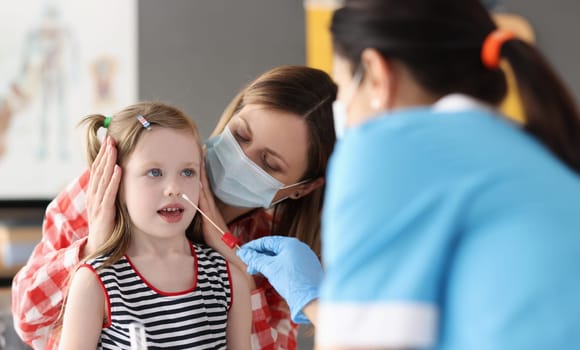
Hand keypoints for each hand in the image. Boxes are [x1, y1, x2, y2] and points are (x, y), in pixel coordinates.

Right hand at [84, 136, 121, 256]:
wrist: (100, 252)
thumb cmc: (109, 231)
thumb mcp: (113, 209)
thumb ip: (116, 197)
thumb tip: (125, 183)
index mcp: (96, 196)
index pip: (99, 171)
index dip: (104, 156)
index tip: (110, 141)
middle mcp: (94, 198)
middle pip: (99, 171)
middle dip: (105, 154)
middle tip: (111, 137)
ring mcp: (98, 205)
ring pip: (102, 179)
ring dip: (108, 162)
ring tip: (113, 147)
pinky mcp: (104, 214)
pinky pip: (109, 194)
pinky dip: (113, 180)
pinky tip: (118, 169)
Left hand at [198, 152, 254, 288]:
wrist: (232, 260)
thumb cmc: (220, 251)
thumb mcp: (207, 236)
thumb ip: (202, 226)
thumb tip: (188, 220)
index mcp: (210, 212)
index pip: (203, 189)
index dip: (200, 174)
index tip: (196, 158)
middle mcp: (212, 209)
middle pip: (204, 183)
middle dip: (201, 167)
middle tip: (199, 147)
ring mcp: (212, 212)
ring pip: (204, 187)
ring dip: (201, 172)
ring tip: (199, 154)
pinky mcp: (211, 217)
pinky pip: (205, 198)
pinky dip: (202, 186)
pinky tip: (197, 176)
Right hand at [237, 236, 322, 323]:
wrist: (311, 299)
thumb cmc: (293, 282)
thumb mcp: (270, 268)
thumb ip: (255, 259)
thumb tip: (243, 253)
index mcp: (291, 243)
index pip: (267, 241)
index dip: (253, 247)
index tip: (242, 253)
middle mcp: (299, 247)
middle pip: (274, 249)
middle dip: (260, 257)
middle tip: (249, 265)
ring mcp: (305, 258)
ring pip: (281, 257)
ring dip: (268, 263)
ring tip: (258, 272)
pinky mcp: (307, 268)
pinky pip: (289, 264)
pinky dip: (278, 268)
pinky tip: (271, 275)